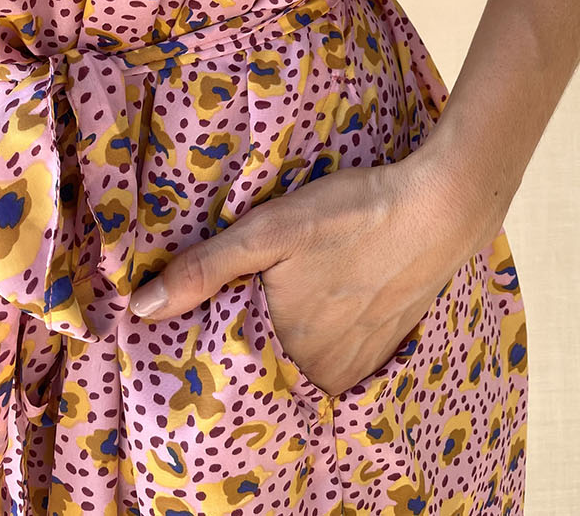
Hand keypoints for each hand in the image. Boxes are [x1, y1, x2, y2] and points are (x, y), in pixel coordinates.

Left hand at [126, 144, 503, 397]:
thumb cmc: (352, 214)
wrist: (440, 206)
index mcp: (293, 355)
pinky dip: (326, 333)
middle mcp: (328, 374)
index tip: (206, 311)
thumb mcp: (271, 229)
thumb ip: (206, 269)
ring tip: (290, 291)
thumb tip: (139, 309)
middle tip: (254, 290)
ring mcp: (362, 363)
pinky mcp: (387, 346)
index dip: (215, 338)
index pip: (234, 364)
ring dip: (292, 336)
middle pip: (273, 362)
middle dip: (256, 335)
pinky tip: (326, 294)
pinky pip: (340, 355)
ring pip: (307, 360)